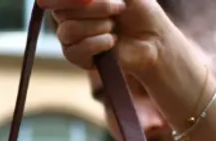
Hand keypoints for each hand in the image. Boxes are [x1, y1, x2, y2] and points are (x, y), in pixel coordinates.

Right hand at [37, 0, 176, 77]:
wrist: (153, 39)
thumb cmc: (140, 10)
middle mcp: (68, 16)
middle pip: (62, 11)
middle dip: (96, 8)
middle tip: (119, 8)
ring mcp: (70, 38)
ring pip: (68, 30)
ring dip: (99, 26)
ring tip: (115, 28)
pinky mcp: (77, 57)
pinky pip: (75, 50)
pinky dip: (98, 43)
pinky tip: (112, 42)